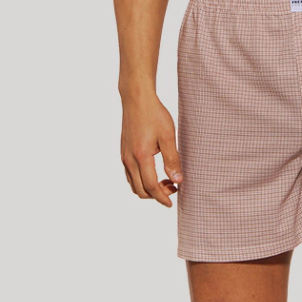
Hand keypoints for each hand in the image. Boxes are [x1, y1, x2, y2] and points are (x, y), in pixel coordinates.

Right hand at [120, 93, 182, 207]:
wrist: (136, 99)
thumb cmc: (154, 114)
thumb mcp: (168, 136)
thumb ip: (172, 159)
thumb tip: (178, 180)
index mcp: (141, 156)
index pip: (150, 186)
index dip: (162, 197)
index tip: (172, 202)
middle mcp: (129, 159)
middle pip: (140, 190)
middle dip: (156, 195)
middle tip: (173, 188)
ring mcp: (124, 156)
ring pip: (133, 184)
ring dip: (148, 188)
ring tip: (165, 180)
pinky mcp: (123, 152)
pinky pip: (130, 175)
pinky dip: (141, 180)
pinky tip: (153, 172)